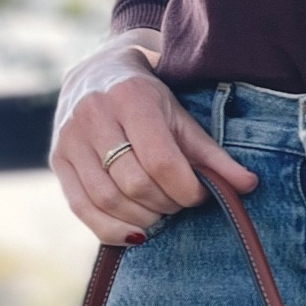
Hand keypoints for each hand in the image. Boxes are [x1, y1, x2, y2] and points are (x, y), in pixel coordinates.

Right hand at [50, 33, 257, 243]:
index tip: (198, 195)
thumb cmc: (149, 99)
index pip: (160, 160)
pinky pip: (80, 208)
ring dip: (141, 219)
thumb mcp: (182, 117)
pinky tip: (134, 233)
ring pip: (106, 199)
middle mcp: (94, 115)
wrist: (98, 72)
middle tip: (179, 205)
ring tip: (160, 214)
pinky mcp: (56, 158)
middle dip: (164, 204)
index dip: (185, 188)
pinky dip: (110, 230)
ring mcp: (69, 137)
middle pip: (133, 184)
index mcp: (130, 98)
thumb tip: (249, 186)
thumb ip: (213, 154)